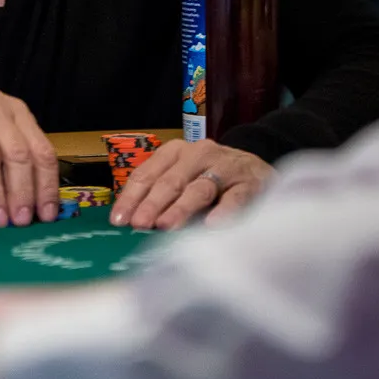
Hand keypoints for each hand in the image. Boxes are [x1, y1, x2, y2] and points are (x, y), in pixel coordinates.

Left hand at [109, 139, 273, 230]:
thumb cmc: (212, 178)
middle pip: (170, 181)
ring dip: (181, 208)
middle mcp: (198, 154)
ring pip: (199, 188)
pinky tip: (212, 225)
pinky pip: (234, 197)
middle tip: (140, 225)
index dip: (131, 197)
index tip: (119, 221)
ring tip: (166, 226)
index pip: (147, 174)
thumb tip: (132, 222)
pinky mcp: (249, 183)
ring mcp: (225, 167)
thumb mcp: (185, 178)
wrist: (258, 169)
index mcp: (176, 152)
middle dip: (152, 204)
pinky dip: (223, 211)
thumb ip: (162, 196)